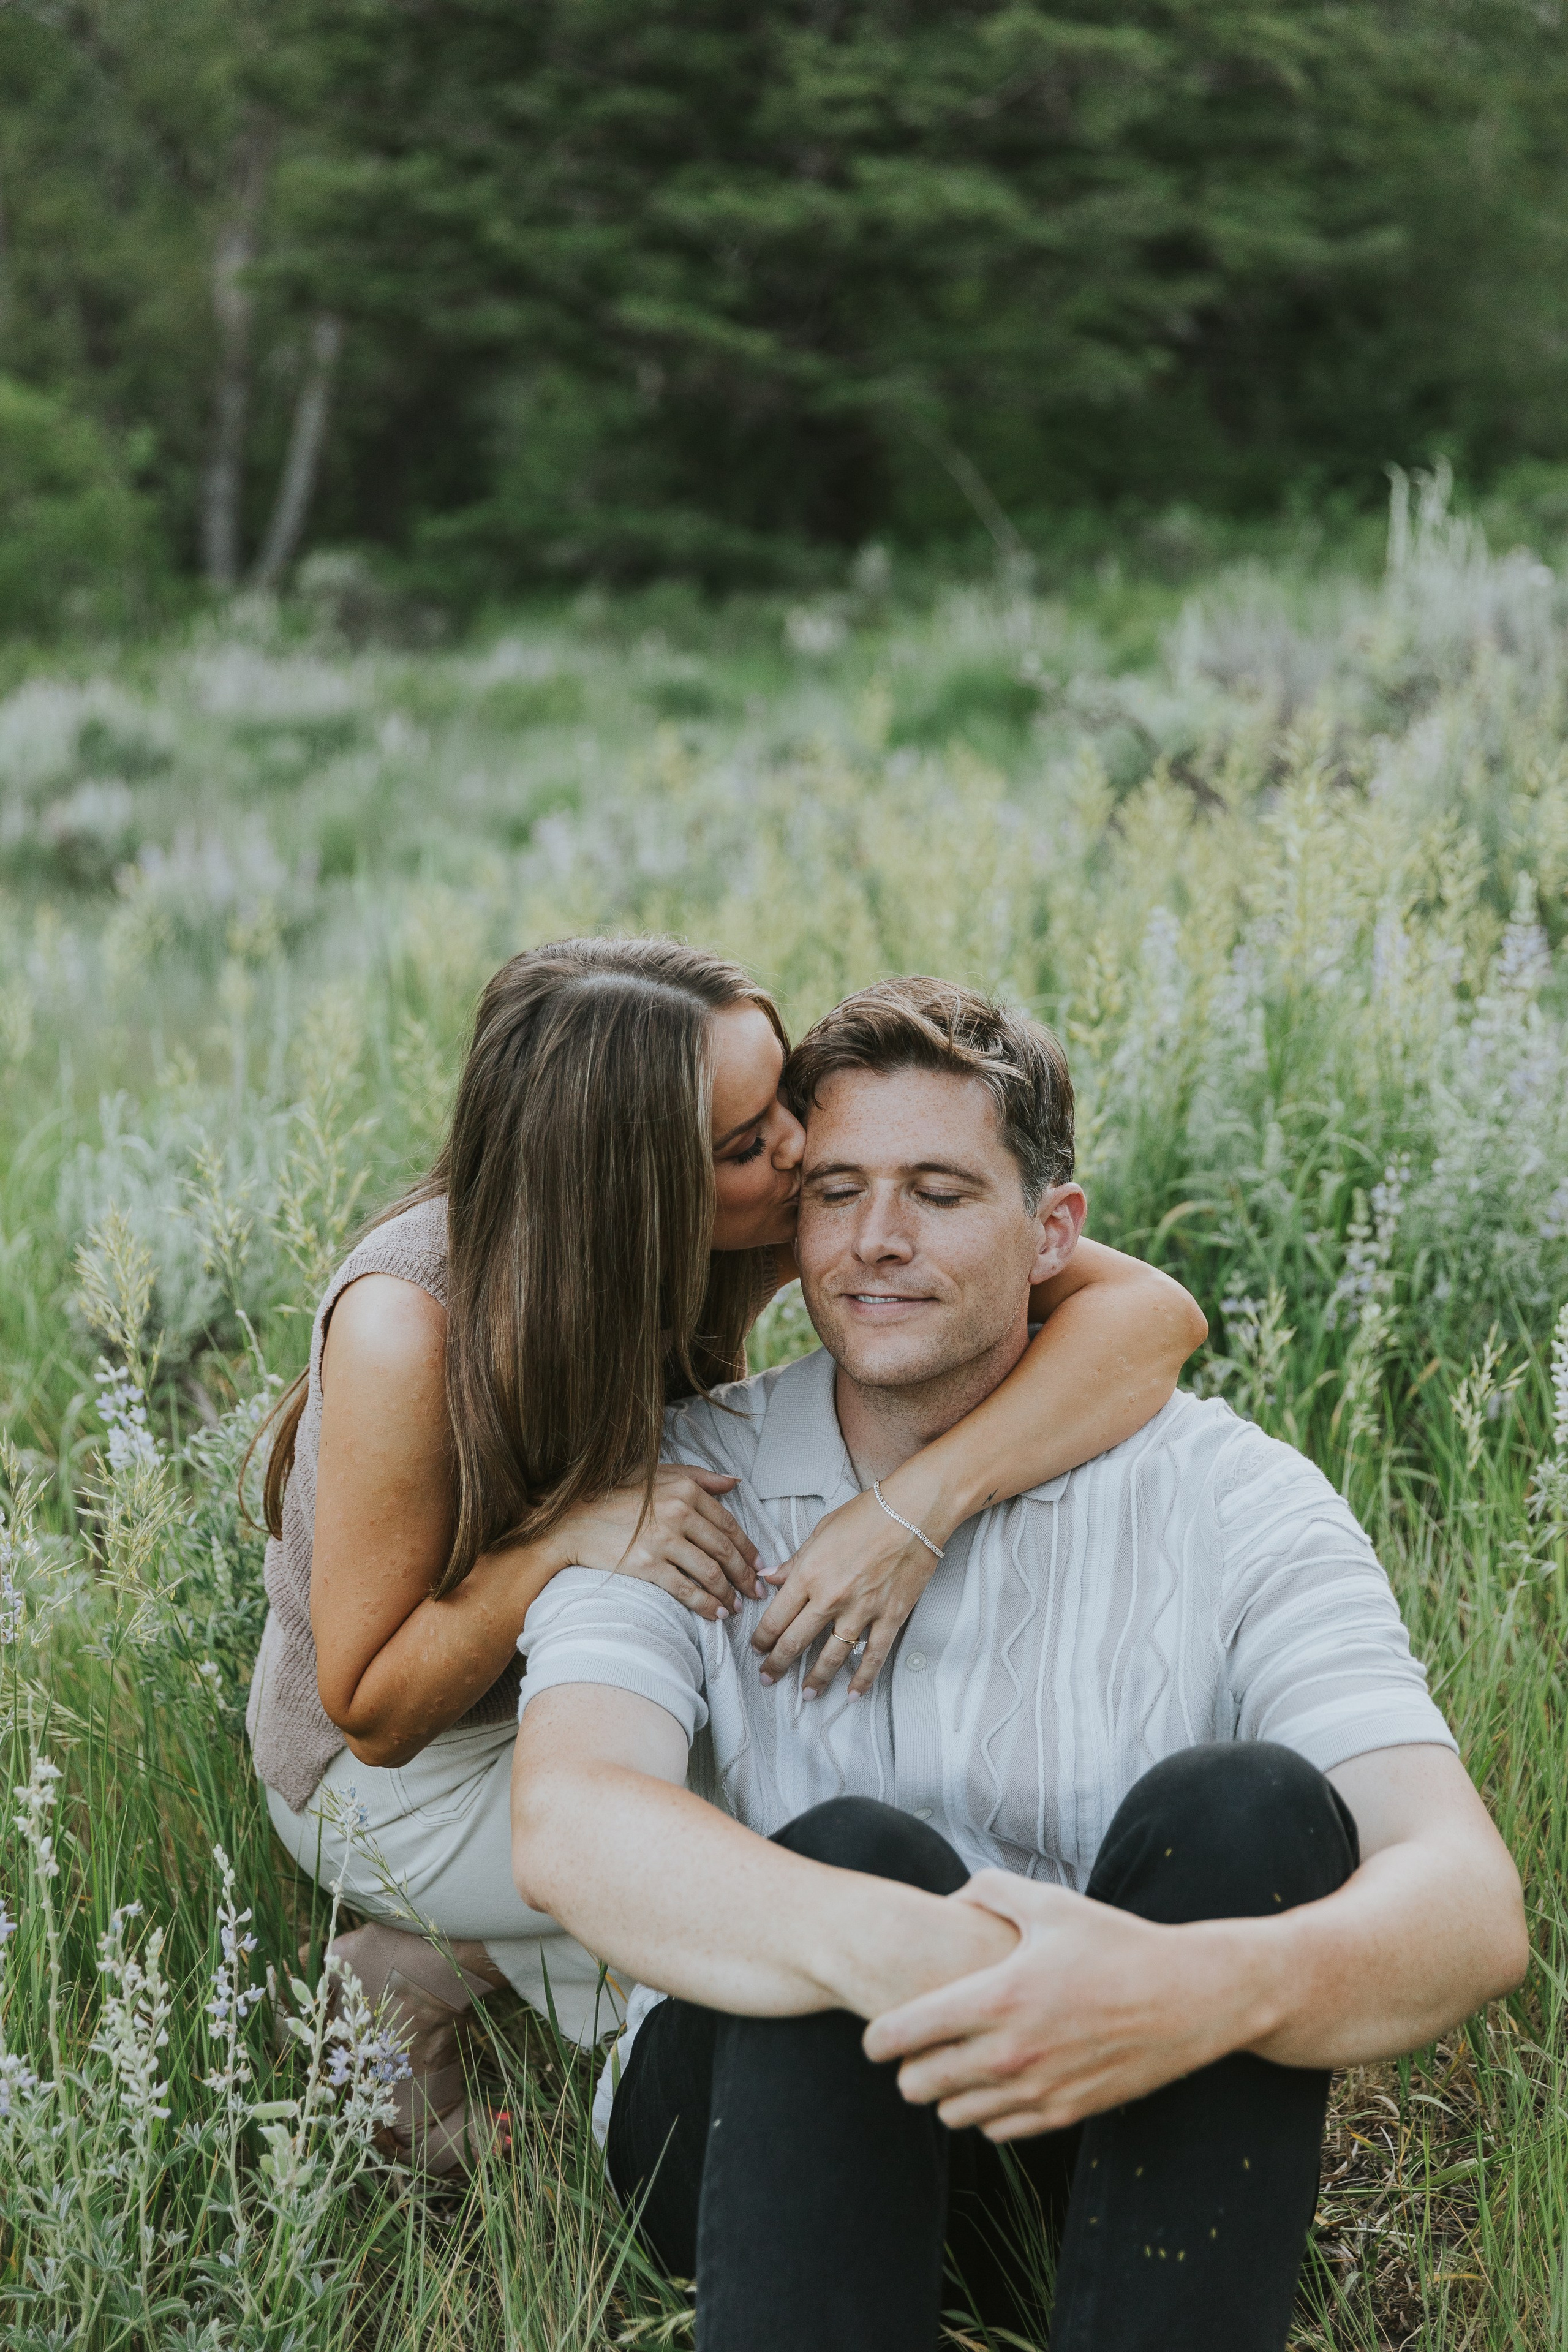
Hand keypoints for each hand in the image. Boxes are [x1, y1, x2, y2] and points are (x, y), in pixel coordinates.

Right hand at [560, 1468, 762, 1621]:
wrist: (572, 1521)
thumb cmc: (616, 1494)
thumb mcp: (659, 1473)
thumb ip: (700, 1476)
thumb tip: (734, 1481)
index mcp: (685, 1489)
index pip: (728, 1524)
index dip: (748, 1548)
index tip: (758, 1565)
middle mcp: (678, 1512)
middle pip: (724, 1550)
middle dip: (745, 1575)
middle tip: (756, 1591)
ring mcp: (663, 1540)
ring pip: (710, 1572)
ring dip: (729, 1594)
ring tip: (737, 1606)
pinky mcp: (647, 1565)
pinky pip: (686, 1589)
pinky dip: (706, 1604)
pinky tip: (716, 1613)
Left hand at [751, 1484, 941, 1695]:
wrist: (913, 1511)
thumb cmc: (867, 1514)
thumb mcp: (820, 1531)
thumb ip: (794, 1561)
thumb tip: (768, 1577)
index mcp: (808, 1574)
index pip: (776, 1617)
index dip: (762, 1639)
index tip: (757, 1648)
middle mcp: (830, 1598)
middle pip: (795, 1642)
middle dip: (777, 1665)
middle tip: (767, 1678)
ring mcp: (862, 1611)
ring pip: (831, 1657)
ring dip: (816, 1679)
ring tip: (806, 1693)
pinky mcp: (890, 1617)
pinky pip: (873, 1656)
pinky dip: (863, 1678)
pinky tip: (853, 1693)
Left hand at [862, 1873, 1261, 2141]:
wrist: (1189, 1999)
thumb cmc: (1117, 1945)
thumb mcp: (1051, 1903)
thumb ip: (989, 1890)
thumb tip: (950, 1897)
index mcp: (999, 1997)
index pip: (905, 2034)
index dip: (877, 2038)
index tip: (874, 2035)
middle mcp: (1012, 2053)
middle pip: (920, 2085)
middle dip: (906, 2069)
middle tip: (916, 2048)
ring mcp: (1039, 2091)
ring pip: (954, 2115)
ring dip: (945, 2094)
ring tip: (956, 2062)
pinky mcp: (1064, 2115)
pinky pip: (997, 2132)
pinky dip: (985, 2112)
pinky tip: (995, 2081)